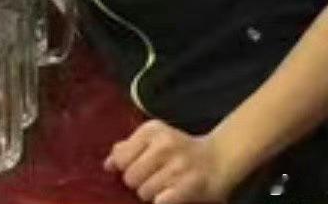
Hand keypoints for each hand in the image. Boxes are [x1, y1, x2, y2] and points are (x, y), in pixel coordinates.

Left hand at [105, 120, 234, 203]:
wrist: (219, 158)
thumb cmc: (180, 150)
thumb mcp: (155, 138)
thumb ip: (129, 148)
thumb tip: (107, 164)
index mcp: (153, 130)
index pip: (120, 157)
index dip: (125, 168)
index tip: (138, 167)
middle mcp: (165, 144)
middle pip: (130, 178)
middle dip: (138, 183)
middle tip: (154, 178)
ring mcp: (177, 166)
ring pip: (143, 193)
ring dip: (152, 195)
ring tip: (165, 186)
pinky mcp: (188, 186)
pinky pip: (159, 202)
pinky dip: (162, 201)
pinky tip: (169, 195)